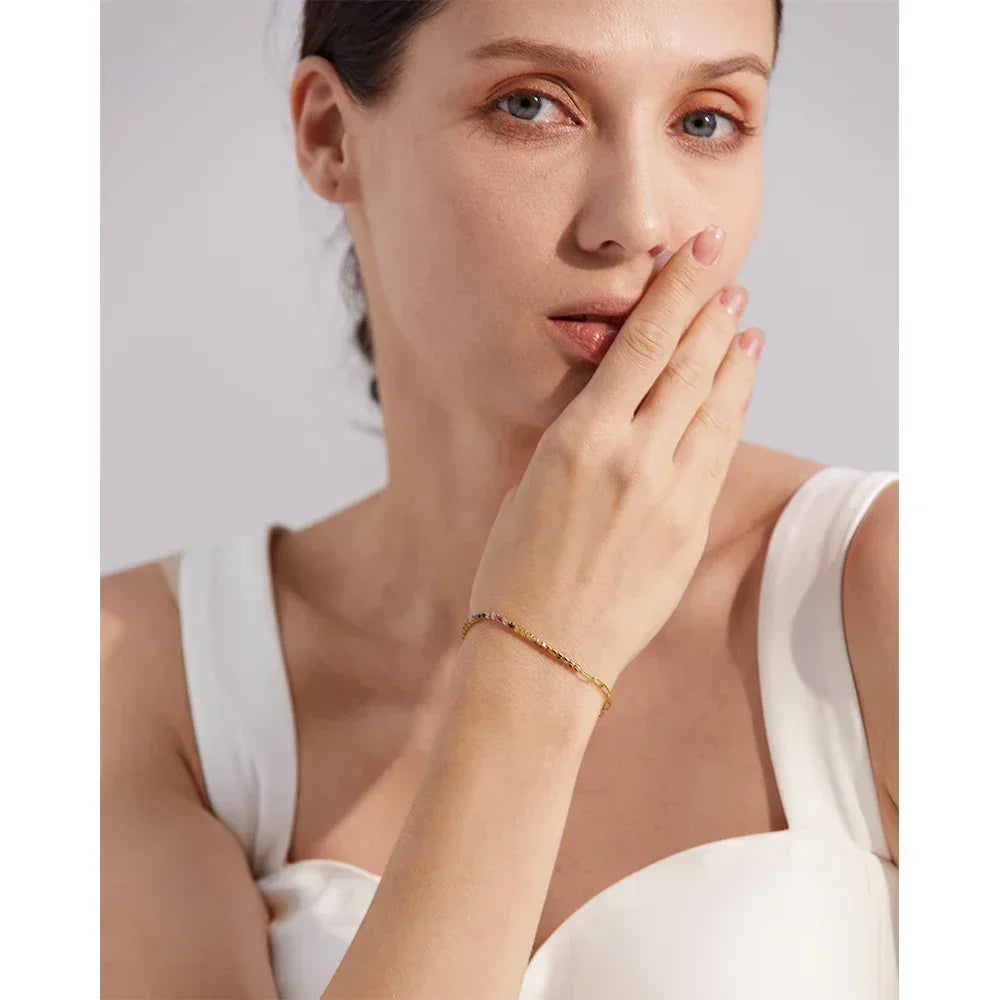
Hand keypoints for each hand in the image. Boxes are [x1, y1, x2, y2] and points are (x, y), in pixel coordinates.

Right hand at [468, 225, 762, 690]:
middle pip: (689, 366)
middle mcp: (633, 459)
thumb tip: (610, 402)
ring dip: (732, 360)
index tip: (699, 253)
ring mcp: (671, 496)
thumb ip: (576, 439)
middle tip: (728, 276)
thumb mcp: (528, 485)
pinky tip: (737, 391)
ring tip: (744, 326)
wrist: (540, 654)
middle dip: (712, 313)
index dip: (678, 292)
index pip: (642, 345)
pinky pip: (719, 454)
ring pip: (715, 407)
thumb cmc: (512, 571)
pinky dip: (732, 413)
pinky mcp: (690, 529)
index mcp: (579, 441)